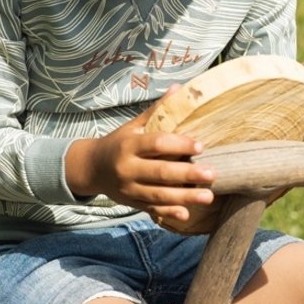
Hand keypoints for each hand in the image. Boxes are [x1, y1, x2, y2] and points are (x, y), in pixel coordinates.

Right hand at [65, 97, 214, 225]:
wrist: (91, 167)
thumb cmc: (118, 143)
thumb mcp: (132, 126)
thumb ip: (156, 111)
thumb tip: (178, 88)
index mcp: (129, 145)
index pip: (156, 143)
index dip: (179, 144)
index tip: (201, 145)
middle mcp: (127, 167)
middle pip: (160, 172)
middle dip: (188, 174)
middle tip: (212, 174)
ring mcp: (128, 188)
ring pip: (158, 194)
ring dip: (185, 197)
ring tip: (209, 196)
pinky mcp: (131, 202)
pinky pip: (151, 208)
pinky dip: (168, 212)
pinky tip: (186, 214)